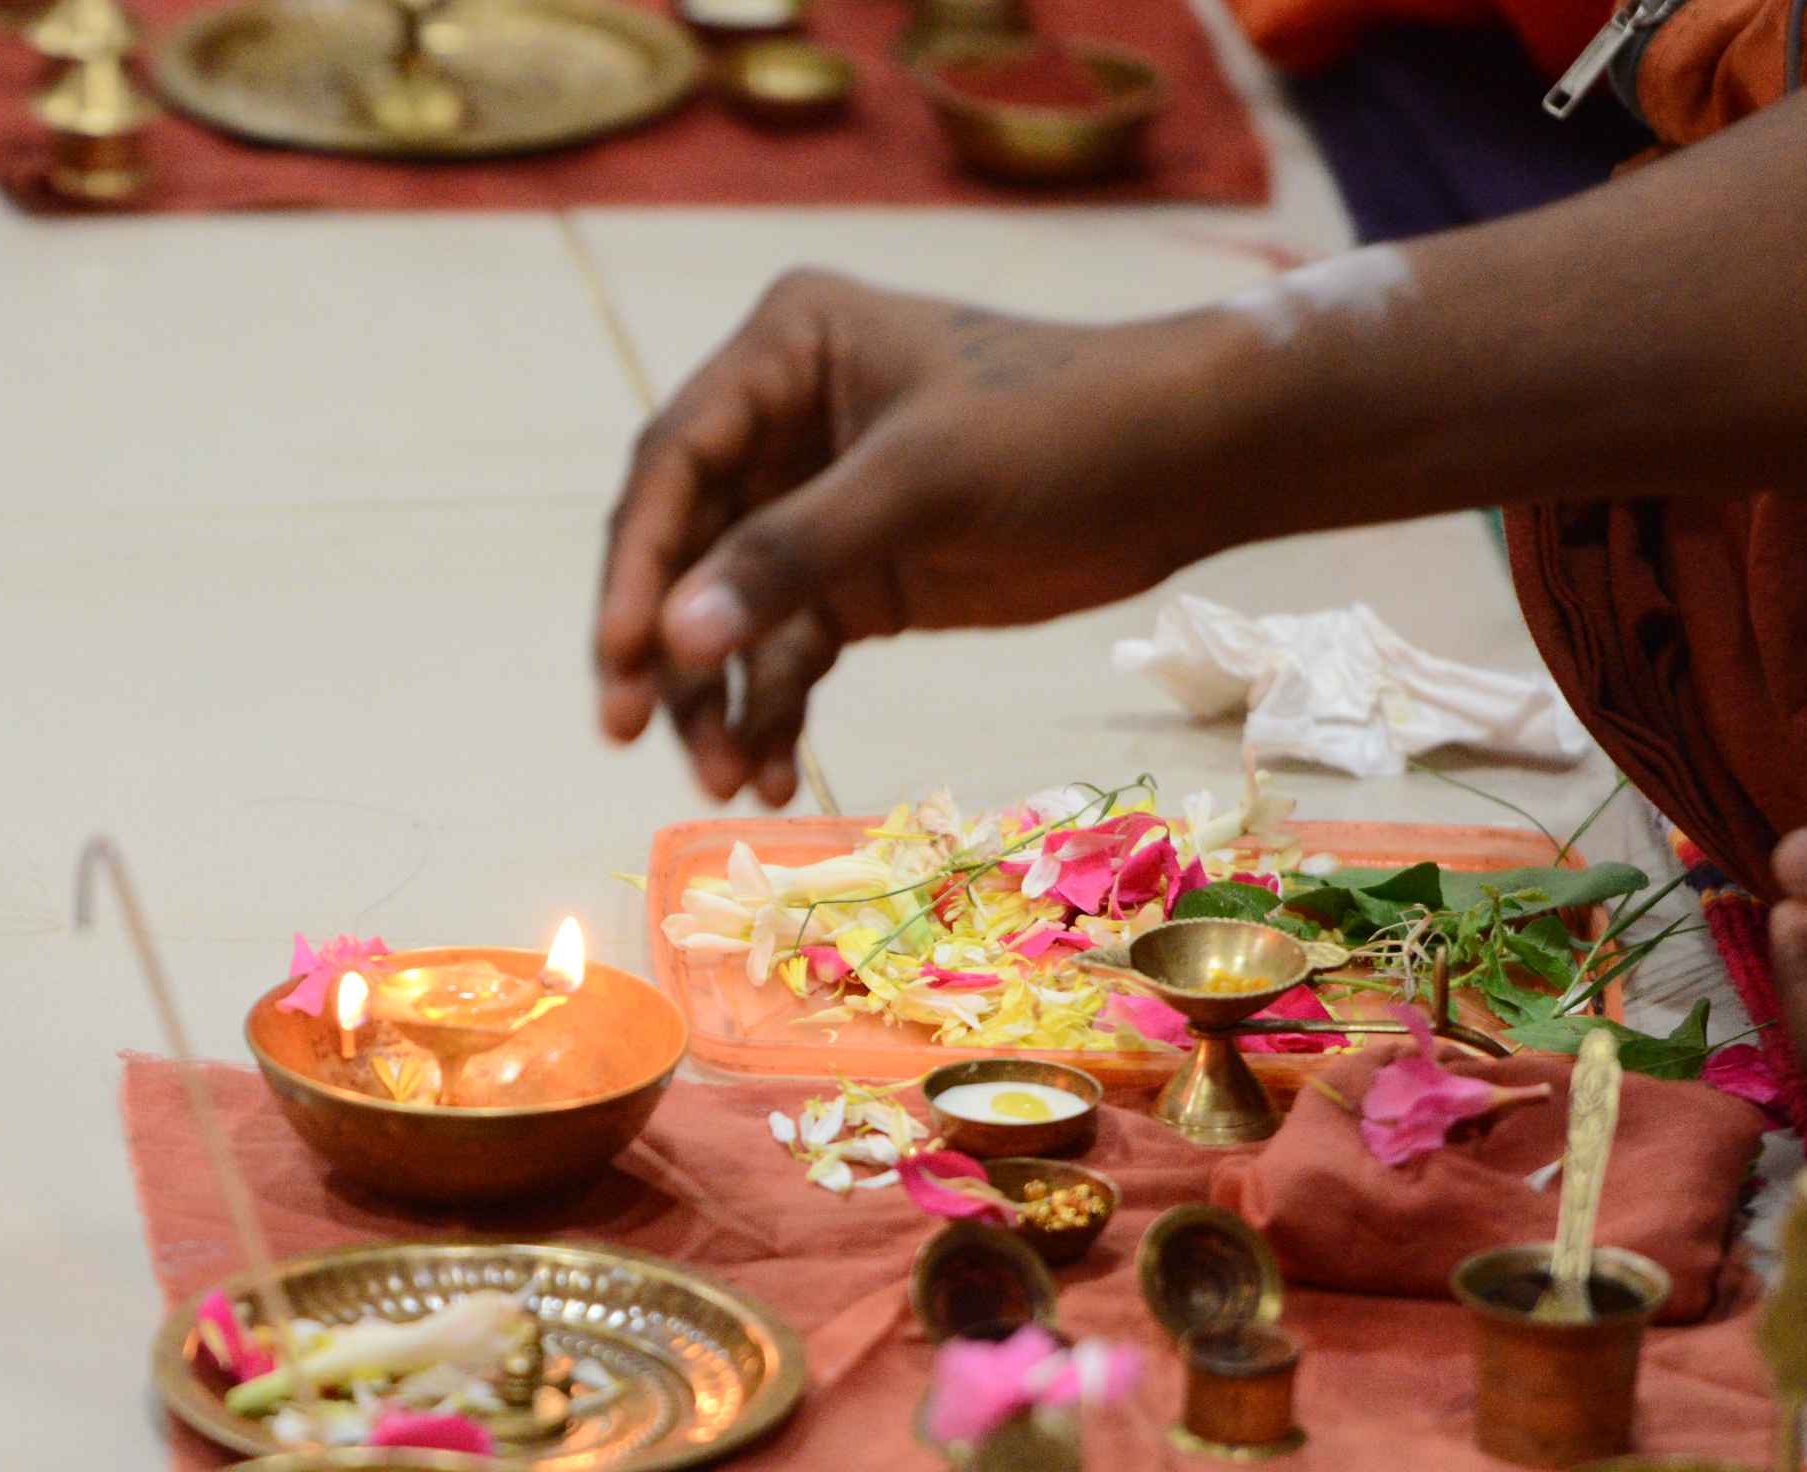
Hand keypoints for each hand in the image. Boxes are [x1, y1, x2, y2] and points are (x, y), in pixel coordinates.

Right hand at [592, 270, 1241, 803]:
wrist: (1187, 467)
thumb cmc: (1060, 429)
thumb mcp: (919, 483)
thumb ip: (790, 558)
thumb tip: (672, 643)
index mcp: (781, 353)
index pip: (673, 465)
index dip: (637, 568)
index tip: (620, 658)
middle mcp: (780, 424)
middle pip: (685, 548)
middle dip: (664, 648)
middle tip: (628, 733)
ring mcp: (815, 507)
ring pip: (728, 616)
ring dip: (718, 701)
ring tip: (724, 783)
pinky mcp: (857, 578)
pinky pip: (785, 654)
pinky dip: (772, 715)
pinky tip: (770, 778)